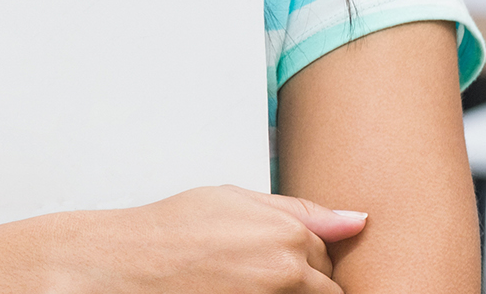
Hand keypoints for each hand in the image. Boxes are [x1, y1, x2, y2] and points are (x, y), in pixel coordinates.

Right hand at [64, 185, 365, 292]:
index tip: (266, 259)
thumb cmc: (171, 231)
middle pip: (323, 287)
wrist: (128, 264)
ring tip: (240, 281)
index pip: (325, 255)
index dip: (298, 258)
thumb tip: (358, 221)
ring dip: (285, 292)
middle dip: (298, 282)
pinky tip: (233, 289)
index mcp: (287, 234)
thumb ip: (299, 212)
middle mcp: (287, 271)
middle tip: (248, 273)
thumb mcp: (233, 200)